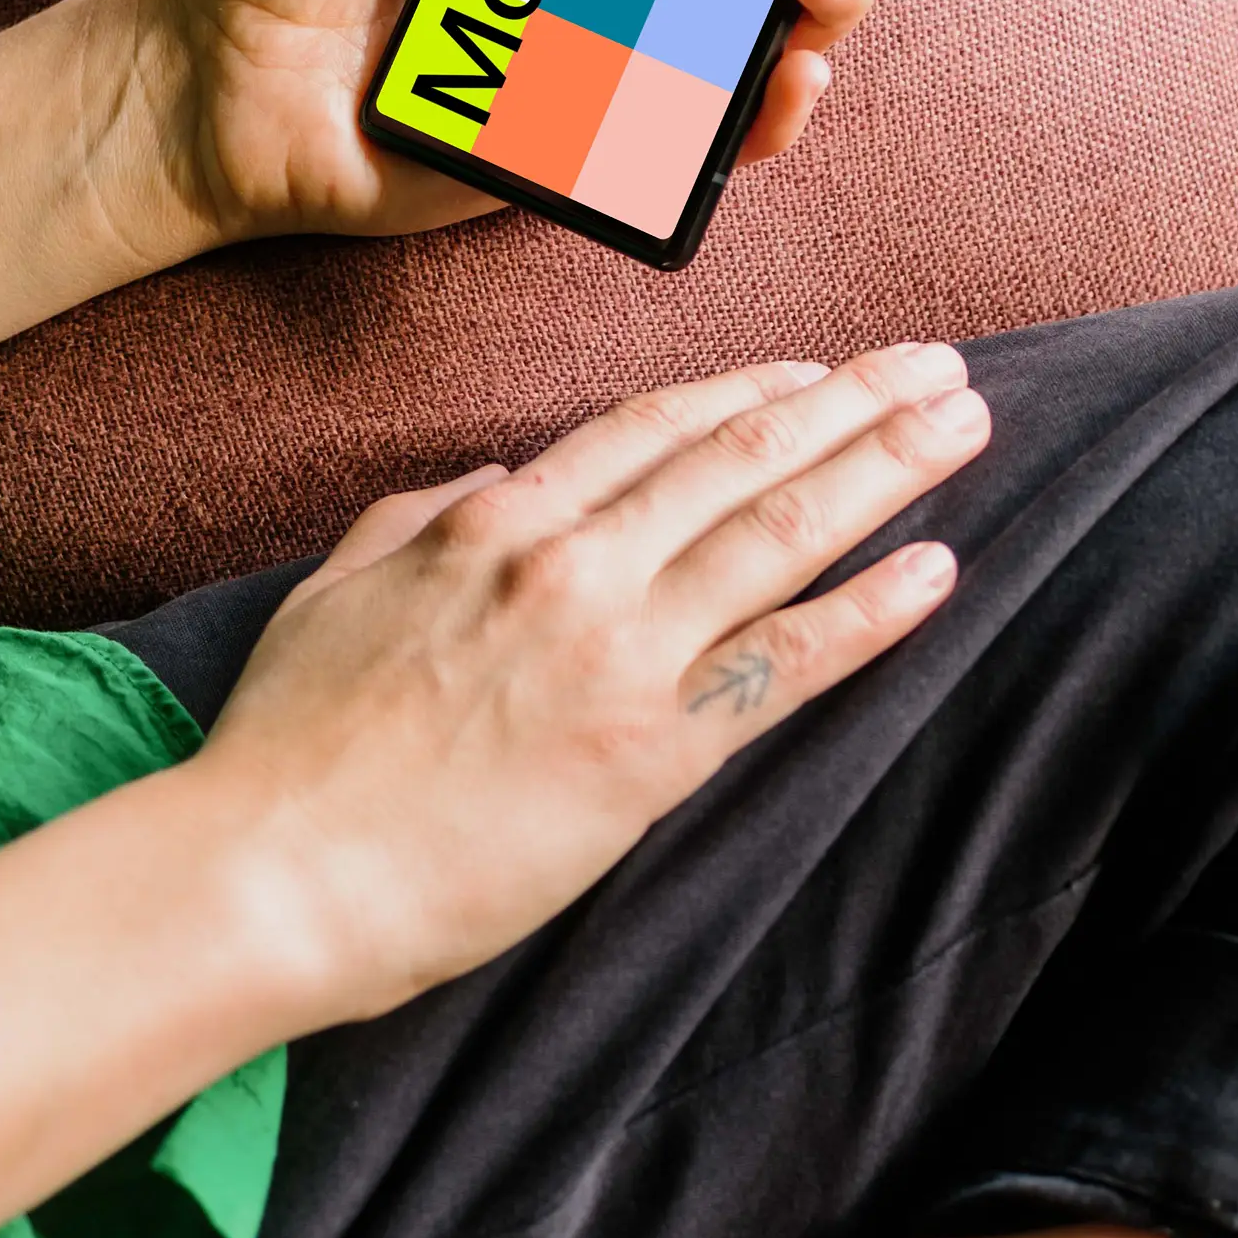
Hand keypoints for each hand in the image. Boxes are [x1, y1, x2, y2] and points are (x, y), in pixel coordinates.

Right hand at [188, 349, 985, 1020]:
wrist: (270, 870)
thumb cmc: (288, 745)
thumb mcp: (335, 591)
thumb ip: (417, 521)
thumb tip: (495, 479)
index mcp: (496, 520)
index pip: (652, 430)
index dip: (748, 394)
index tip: (815, 373)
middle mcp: (572, 563)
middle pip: (742, 457)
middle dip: (852, 403)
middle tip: (938, 366)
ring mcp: (618, 651)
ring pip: (780, 532)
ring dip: (886, 469)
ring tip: (967, 425)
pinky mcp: (650, 751)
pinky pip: (785, 665)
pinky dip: (870, 611)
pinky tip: (938, 568)